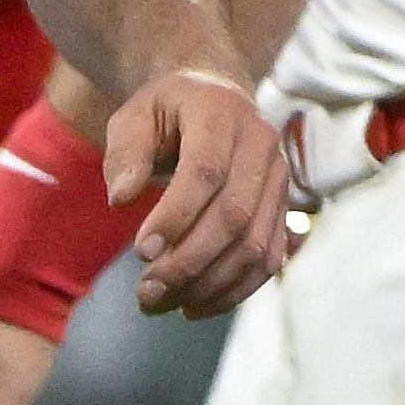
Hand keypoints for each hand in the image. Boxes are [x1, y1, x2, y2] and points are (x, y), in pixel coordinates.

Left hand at [107, 67, 291, 317]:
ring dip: (209, 285)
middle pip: (234, 215)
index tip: (140, 252)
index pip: (205, 171)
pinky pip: (269, 259)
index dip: (175, 216)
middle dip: (188, 262)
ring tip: (162, 303)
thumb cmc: (166, 111)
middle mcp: (261, 145)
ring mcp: (279, 179)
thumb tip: (121, 199)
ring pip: (255, 244)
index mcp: (221, 114)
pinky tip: (194, 307)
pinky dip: (234, 290)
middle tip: (145, 292)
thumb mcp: (133, 117)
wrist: (216, 97)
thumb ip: (125, 154)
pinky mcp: (282, 209)